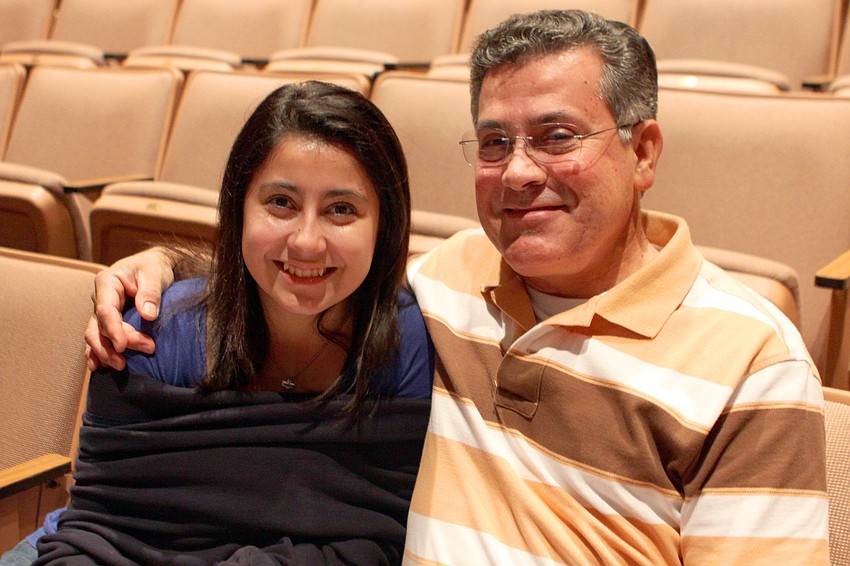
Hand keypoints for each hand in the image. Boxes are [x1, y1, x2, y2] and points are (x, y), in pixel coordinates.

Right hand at [84, 247, 175, 370]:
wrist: (154, 266)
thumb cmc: (154, 267)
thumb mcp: (155, 274)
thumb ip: (151, 293)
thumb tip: (148, 315)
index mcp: (108, 283)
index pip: (105, 310)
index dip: (113, 330)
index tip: (123, 346)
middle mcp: (100, 298)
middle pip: (99, 326)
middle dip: (114, 344)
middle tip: (144, 350)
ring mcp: (101, 311)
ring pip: (95, 335)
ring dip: (105, 352)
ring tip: (120, 366)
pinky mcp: (107, 321)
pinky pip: (98, 338)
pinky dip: (97, 352)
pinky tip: (98, 366)